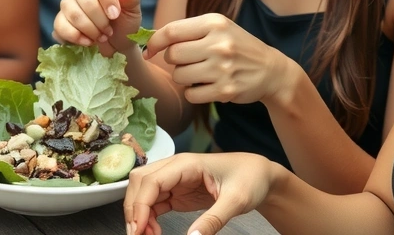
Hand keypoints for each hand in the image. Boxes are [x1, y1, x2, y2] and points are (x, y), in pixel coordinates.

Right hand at [52, 0, 142, 55]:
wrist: (117, 44)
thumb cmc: (124, 23)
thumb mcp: (134, 10)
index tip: (115, 15)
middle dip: (100, 20)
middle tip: (109, 31)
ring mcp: (68, 5)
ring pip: (73, 13)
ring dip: (90, 29)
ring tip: (101, 37)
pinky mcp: (59, 21)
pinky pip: (61, 25)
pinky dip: (76, 37)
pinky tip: (88, 42)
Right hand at [124, 152, 276, 234]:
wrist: (260, 176)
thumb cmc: (250, 180)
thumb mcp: (236, 201)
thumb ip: (214, 220)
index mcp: (186, 164)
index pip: (151, 180)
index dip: (139, 204)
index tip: (139, 228)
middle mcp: (175, 168)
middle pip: (140, 183)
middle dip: (133, 209)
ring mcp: (174, 180)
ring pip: (143, 193)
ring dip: (139, 214)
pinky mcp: (177, 192)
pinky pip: (154, 202)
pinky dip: (148, 217)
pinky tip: (153, 231)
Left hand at [146, 14, 295, 105]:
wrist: (271, 70)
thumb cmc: (237, 47)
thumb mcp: (218, 28)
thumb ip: (187, 31)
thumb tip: (150, 41)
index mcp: (215, 23)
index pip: (172, 31)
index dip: (154, 42)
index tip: (149, 50)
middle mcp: (219, 43)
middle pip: (172, 55)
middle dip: (173, 61)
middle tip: (187, 62)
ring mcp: (223, 68)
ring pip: (179, 75)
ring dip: (183, 77)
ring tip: (200, 73)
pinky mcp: (225, 90)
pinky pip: (191, 94)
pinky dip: (193, 92)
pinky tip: (206, 86)